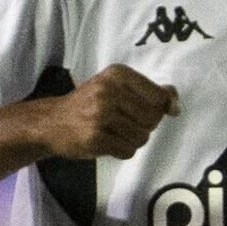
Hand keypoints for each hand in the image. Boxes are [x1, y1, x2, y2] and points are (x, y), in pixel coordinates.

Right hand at [33, 64, 177, 159]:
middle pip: (152, 119)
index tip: (144, 111)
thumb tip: (174, 99)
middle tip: (123, 123)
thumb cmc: (89, 104)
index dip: (158, 109)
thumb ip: (147, 91)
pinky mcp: (95, 137)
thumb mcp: (116, 87)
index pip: (158, 97)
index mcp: (117, 74)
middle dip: (144, 126)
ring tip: (114, 132)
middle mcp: (109, 91)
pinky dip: (122, 150)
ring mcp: (101, 115)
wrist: (51, 122)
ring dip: (132, 140)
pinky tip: (107, 141)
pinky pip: (128, 151)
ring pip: (142, 137)